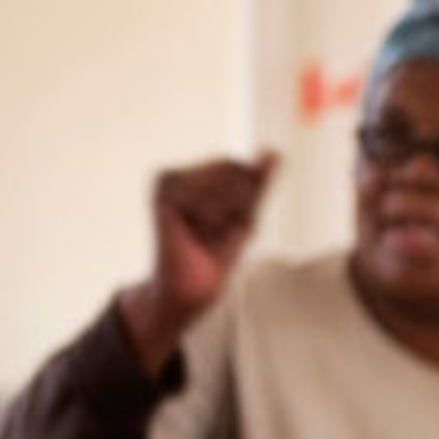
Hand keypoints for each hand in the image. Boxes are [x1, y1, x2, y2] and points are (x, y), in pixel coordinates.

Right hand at [120, 152, 278, 368]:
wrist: (194, 287)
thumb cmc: (217, 252)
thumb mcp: (246, 214)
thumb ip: (258, 183)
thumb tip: (274, 151)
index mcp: (192, 174)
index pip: (240, 166)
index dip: (247, 198)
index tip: (228, 222)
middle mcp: (174, 172)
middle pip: (234, 170)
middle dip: (239, 205)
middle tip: (216, 230)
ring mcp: (166, 181)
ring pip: (225, 185)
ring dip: (226, 215)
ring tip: (205, 233)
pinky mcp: (164, 195)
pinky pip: (211, 199)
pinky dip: (213, 221)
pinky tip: (193, 234)